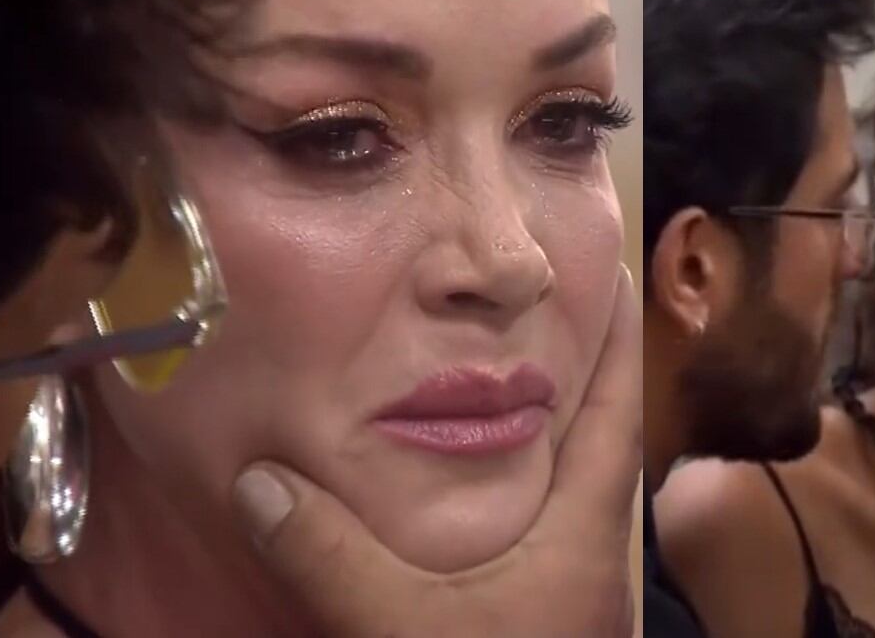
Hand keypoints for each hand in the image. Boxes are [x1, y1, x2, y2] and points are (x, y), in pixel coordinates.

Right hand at [228, 267, 641, 636]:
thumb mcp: (405, 627)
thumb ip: (333, 557)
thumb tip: (257, 481)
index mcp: (587, 529)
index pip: (615, 409)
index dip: (617, 339)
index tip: (613, 271)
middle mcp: (594, 552)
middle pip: (598, 441)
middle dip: (577, 375)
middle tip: (538, 316)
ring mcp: (574, 592)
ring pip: (569, 492)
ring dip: (544, 438)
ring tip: (502, 387)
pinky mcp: (547, 619)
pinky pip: (539, 534)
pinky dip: (513, 496)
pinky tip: (471, 499)